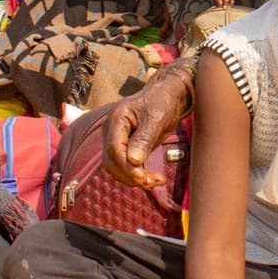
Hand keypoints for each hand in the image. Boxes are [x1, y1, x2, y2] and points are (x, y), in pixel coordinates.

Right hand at [102, 68, 190, 187]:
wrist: (167, 96)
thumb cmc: (162, 101)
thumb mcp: (156, 118)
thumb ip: (144, 138)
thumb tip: (133, 161)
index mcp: (116, 119)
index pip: (113, 148)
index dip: (125, 166)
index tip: (142, 177)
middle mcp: (112, 130)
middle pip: (111, 161)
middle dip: (129, 175)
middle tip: (152, 182)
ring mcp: (116, 139)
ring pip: (116, 167)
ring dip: (133, 179)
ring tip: (155, 181)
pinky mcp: (124, 147)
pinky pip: (125, 166)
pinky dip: (136, 175)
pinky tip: (152, 179)